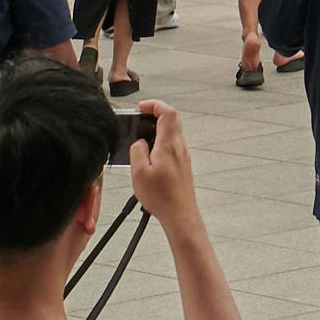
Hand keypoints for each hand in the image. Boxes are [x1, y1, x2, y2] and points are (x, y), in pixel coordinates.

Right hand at [123, 99, 199, 224]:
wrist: (180, 214)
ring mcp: (183, 155)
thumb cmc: (162, 197)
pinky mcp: (182, 165)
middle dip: (156, 113)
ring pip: (172, 132)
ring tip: (141, 138)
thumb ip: (137, 151)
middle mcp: (179, 147)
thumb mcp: (140, 173)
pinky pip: (172, 145)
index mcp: (169, 144)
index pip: (168, 112)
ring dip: (157, 129)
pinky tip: (149, 155)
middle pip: (172, 119)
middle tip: (140, 118)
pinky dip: (160, 141)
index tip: (141, 107)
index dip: (154, 104)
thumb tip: (139, 142)